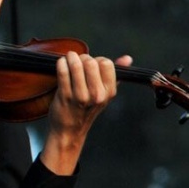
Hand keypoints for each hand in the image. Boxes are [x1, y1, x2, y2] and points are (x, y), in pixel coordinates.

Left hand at [40, 52, 131, 174]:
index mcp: (109, 92)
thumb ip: (115, 75)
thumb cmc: (85, 109)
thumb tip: (127, 58)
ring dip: (70, 58)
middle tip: (77, 60)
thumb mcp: (104, 94)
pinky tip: (61, 63)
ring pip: (76, 66)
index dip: (97, 59)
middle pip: (91, 62)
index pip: (107, 63)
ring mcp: (81, 96)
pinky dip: (61, 64)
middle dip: (82, 57)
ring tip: (68, 58)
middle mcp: (97, 95)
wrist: (69, 130)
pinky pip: (62, 73)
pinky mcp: (65, 96)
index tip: (90, 64)